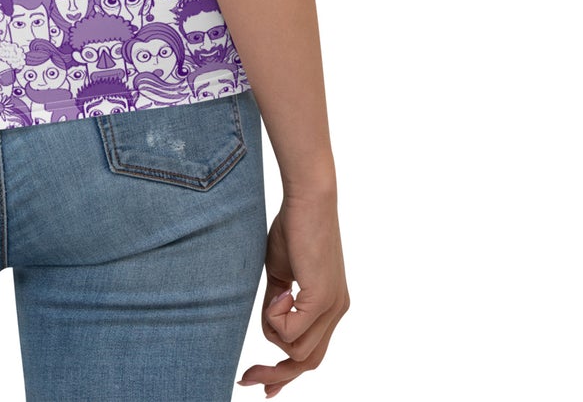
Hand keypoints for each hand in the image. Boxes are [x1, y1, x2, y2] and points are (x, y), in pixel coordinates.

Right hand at [238, 192, 349, 396]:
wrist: (308, 199)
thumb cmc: (293, 227)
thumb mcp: (282, 273)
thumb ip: (278, 302)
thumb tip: (270, 327)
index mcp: (329, 306)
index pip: (312, 354)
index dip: (287, 375)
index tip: (263, 388)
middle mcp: (336, 311)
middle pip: (308, 362)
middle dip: (276, 375)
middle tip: (246, 379)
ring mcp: (332, 307)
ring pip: (297, 349)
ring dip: (273, 329)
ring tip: (273, 293)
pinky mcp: (322, 298)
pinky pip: (292, 331)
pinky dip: (276, 317)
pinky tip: (278, 290)